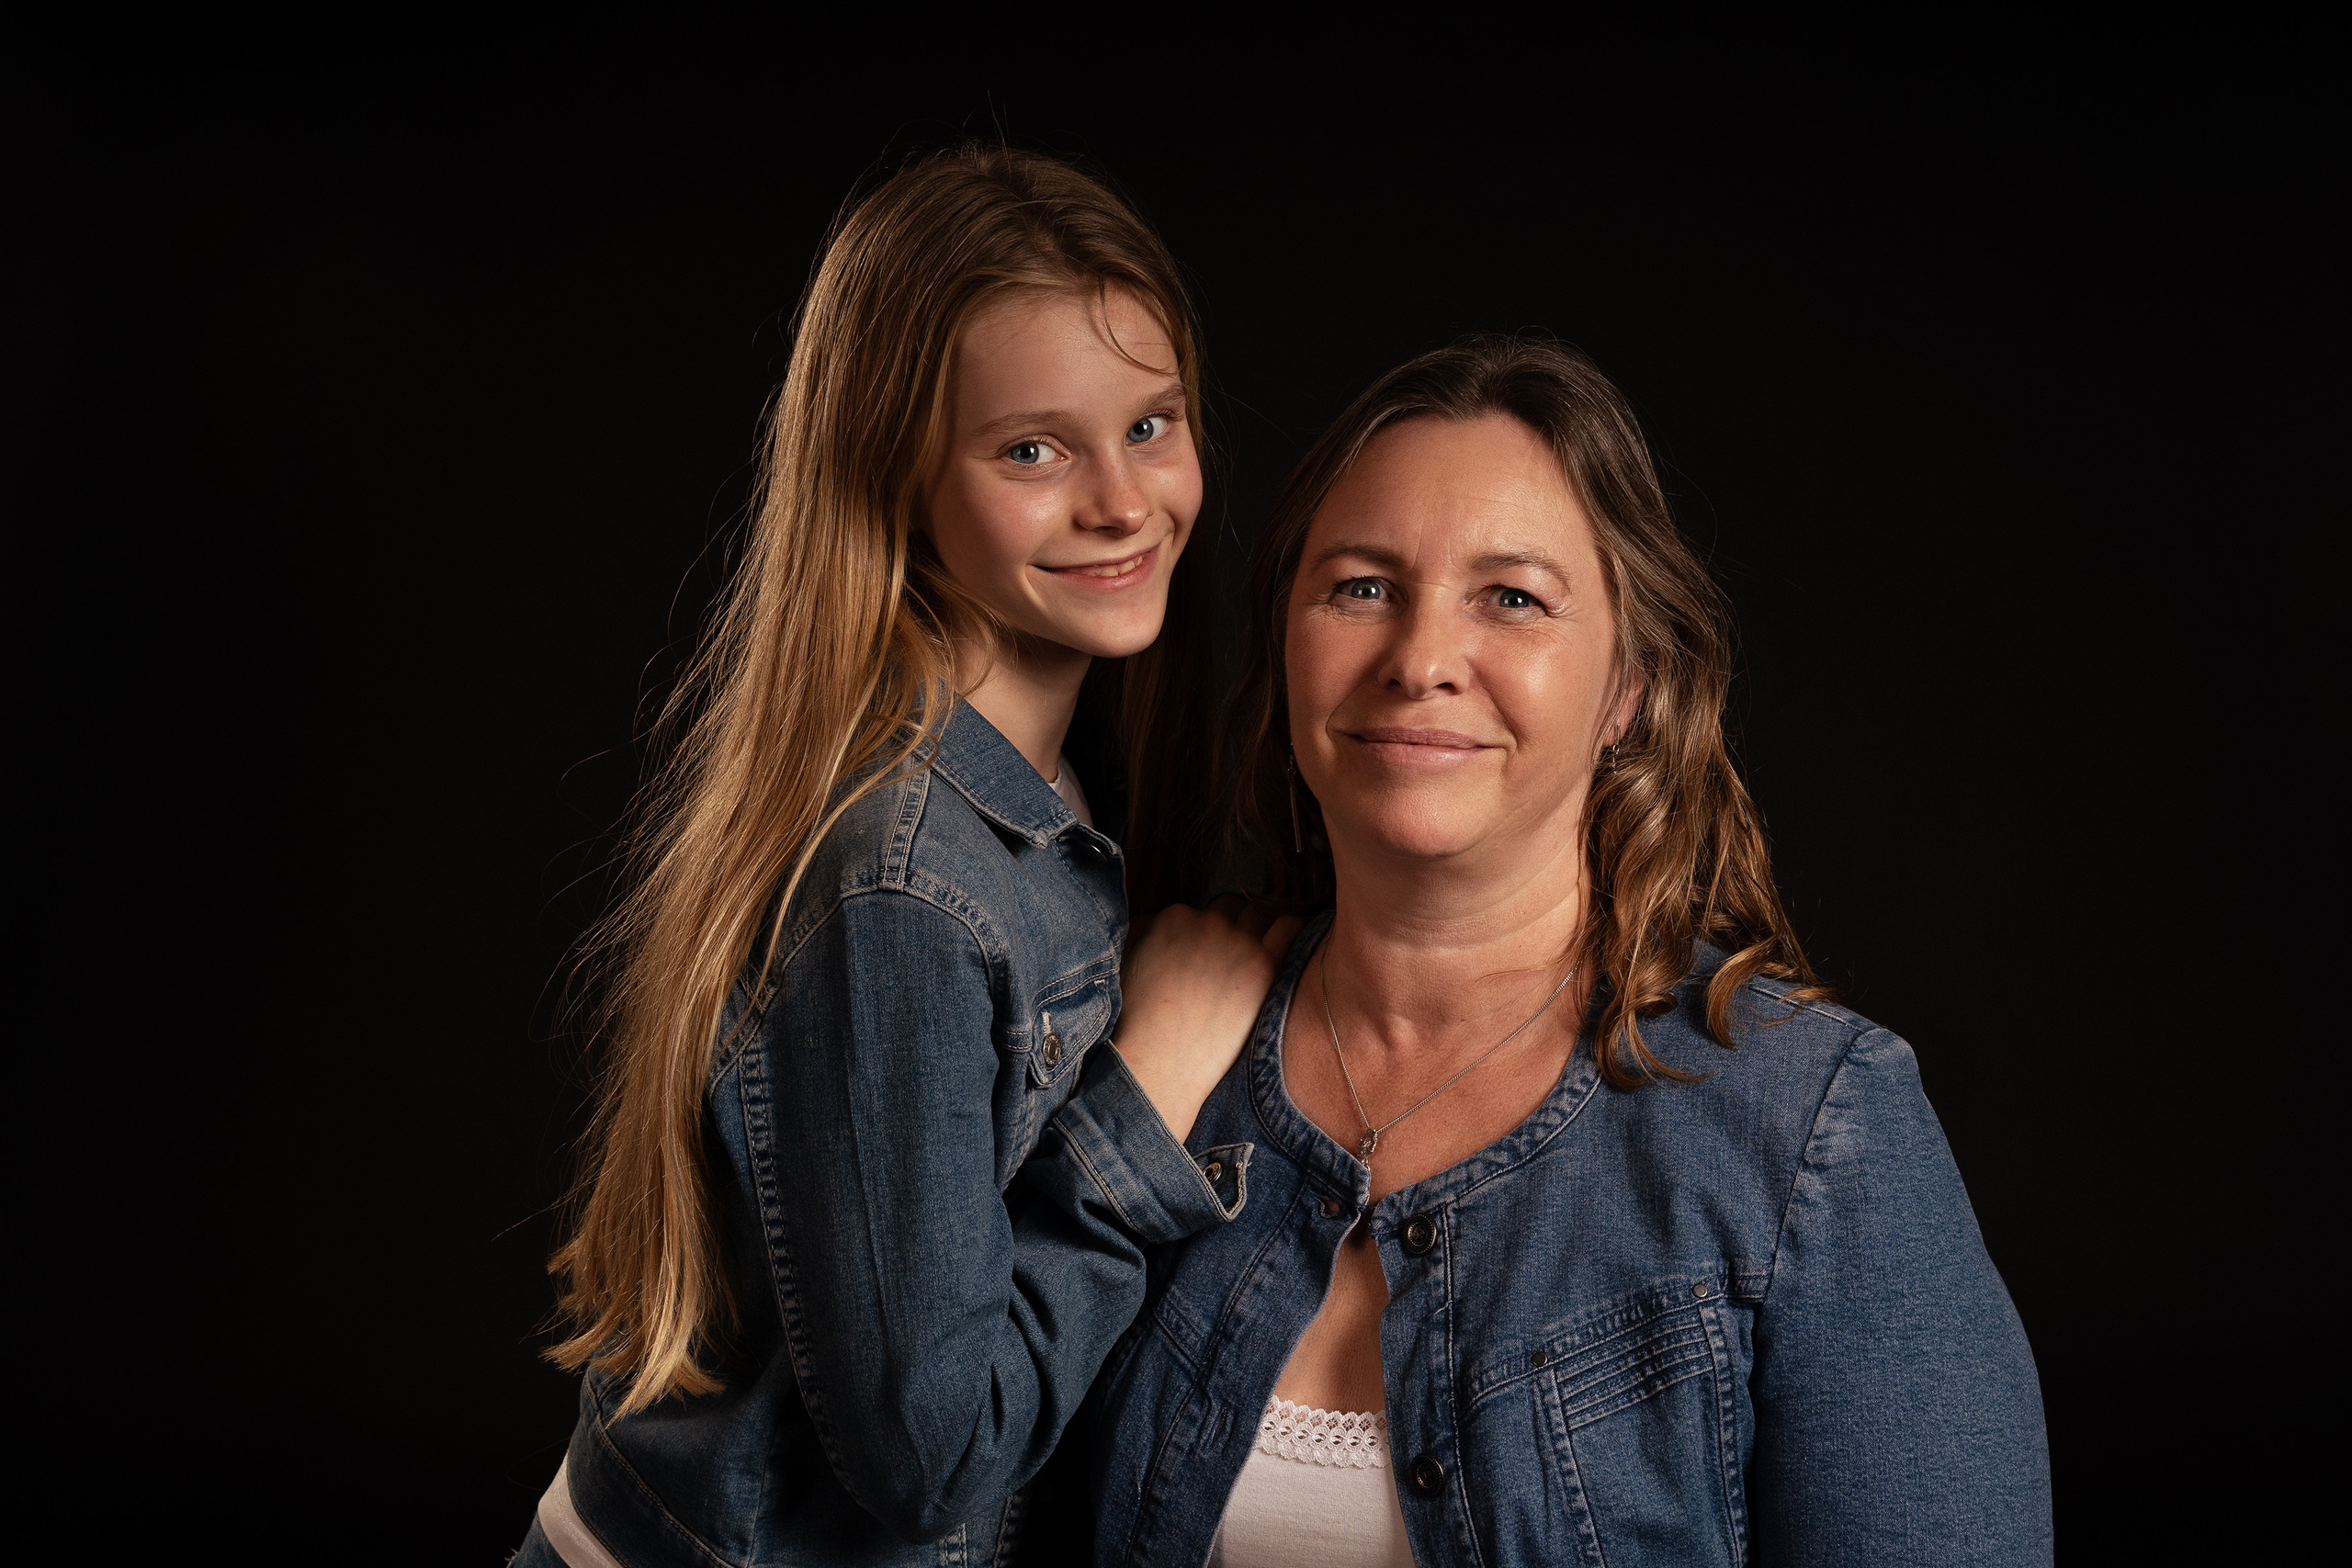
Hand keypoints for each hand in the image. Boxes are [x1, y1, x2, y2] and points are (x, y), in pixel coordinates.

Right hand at [1115, 898, 1304, 1143]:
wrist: (1159, 1064)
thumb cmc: (1136, 1023)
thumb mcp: (1125, 964)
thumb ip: (1143, 931)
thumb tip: (1153, 921)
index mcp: (1173, 917)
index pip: (1198, 911)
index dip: (1202, 933)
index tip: (1204, 953)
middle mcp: (1207, 922)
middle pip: (1230, 910)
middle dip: (1231, 927)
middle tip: (1230, 959)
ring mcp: (1238, 941)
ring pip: (1260, 913)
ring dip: (1261, 927)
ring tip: (1261, 951)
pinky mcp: (1263, 965)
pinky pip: (1289, 927)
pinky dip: (1291, 928)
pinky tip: (1289, 943)